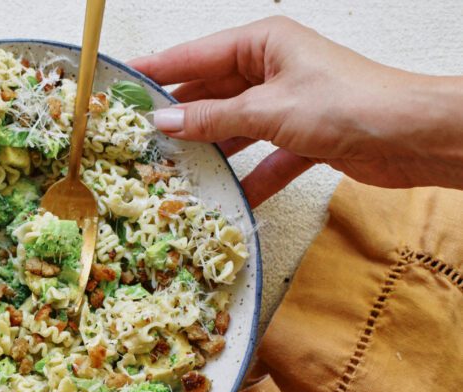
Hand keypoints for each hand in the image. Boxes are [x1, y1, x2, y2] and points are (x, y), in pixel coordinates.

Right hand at [131, 17, 462, 205]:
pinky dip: (251, 179)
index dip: (158, 71)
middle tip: (140, 140)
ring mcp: (288, 105)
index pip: (196, 56)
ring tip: (173, 172)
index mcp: (263, 45)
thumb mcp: (268, 109)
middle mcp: (273, 70)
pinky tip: (230, 200)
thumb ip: (212, 117)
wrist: (414, 136)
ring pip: (236, 129)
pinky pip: (266, 158)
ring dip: (212, 152)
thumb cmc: (348, 104)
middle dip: (181, 118)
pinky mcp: (305, 137)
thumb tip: (164, 121)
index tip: (122, 84)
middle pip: (213, 94)